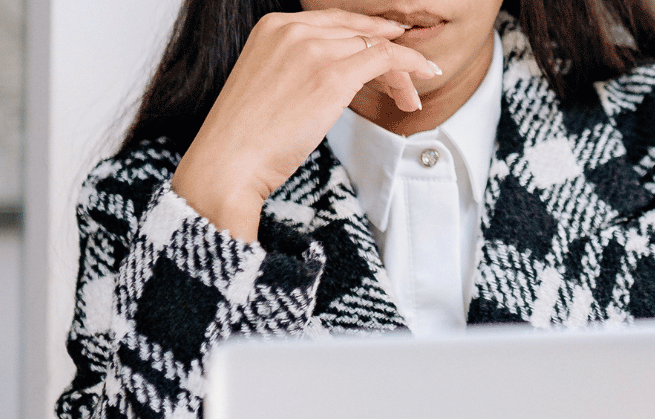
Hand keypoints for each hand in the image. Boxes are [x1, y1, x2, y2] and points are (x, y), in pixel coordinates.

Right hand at [169, 10, 441, 242]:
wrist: (229, 160)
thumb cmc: (247, 135)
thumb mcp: (271, 83)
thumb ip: (301, 66)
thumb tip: (343, 74)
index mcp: (273, 26)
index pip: (336, 22)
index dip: (369, 33)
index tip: (393, 44)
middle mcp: (292, 29)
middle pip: (358, 34)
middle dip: (388, 59)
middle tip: (406, 86)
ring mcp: (312, 50)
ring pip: (375, 47)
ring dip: (401, 73)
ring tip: (409, 100)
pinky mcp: (332, 75)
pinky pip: (385, 58)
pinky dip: (411, 64)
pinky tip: (425, 75)